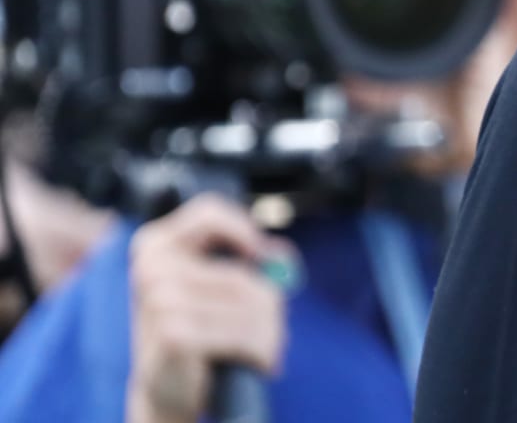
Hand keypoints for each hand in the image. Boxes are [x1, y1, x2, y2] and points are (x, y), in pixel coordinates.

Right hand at [125, 194, 292, 422]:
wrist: (166, 390)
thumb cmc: (195, 332)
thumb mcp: (216, 289)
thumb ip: (250, 261)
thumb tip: (280, 254)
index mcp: (156, 245)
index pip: (208, 212)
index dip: (242, 229)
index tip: (259, 254)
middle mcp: (151, 268)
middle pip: (240, 274)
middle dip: (268, 303)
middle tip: (277, 324)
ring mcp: (159, 301)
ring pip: (247, 303)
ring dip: (269, 330)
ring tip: (268, 347)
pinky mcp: (172, 334)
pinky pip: (240, 333)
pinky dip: (260, 349)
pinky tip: (259, 361)